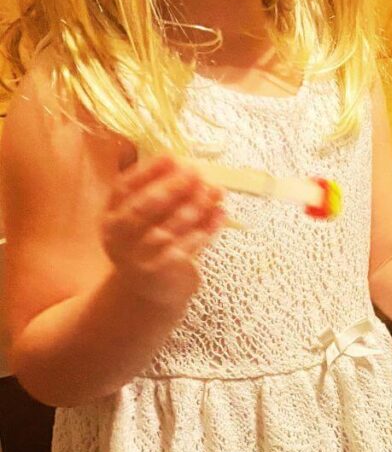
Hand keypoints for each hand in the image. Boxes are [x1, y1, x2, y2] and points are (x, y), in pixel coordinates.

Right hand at [101, 155, 227, 307]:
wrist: (148, 294)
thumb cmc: (148, 248)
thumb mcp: (141, 222)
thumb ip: (155, 195)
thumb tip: (185, 166)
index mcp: (110, 218)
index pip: (124, 188)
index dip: (148, 171)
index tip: (171, 157)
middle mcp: (120, 238)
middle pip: (144, 207)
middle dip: (172, 187)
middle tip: (195, 172)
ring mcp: (139, 257)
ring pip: (169, 227)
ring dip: (195, 206)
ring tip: (215, 190)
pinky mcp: (162, 272)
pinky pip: (187, 246)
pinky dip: (206, 229)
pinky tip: (219, 214)